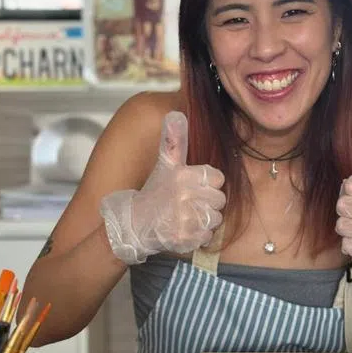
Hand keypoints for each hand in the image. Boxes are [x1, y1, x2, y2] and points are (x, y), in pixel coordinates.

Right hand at [100, 111, 226, 263]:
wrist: (131, 225)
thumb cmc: (154, 192)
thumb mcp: (164, 165)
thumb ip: (173, 141)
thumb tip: (176, 113)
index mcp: (182, 175)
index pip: (219, 178)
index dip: (209, 183)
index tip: (194, 186)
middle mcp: (184, 196)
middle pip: (220, 200)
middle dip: (208, 203)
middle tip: (189, 203)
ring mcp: (184, 219)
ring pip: (215, 219)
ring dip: (204, 220)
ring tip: (185, 216)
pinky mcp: (183, 239)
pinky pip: (207, 237)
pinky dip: (198, 236)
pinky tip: (183, 230)